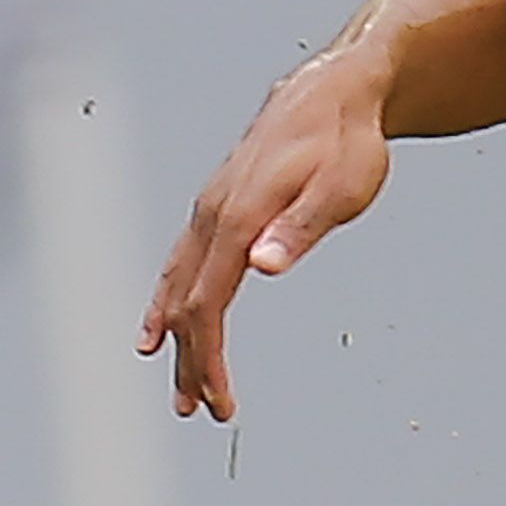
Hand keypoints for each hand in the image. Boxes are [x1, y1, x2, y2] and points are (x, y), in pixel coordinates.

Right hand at [141, 50, 391, 419]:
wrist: (332, 93)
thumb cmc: (345, 142)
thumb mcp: (341, 188)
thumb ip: (300, 229)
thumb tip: (262, 267)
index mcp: (238, 217)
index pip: (210, 304)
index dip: (209, 359)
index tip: (221, 403)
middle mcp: (211, 215)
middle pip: (187, 304)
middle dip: (191, 363)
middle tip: (202, 412)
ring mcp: (208, 210)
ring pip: (178, 286)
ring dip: (178, 341)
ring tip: (182, 390)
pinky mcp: (215, 208)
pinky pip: (180, 264)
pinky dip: (167, 301)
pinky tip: (160, 327)